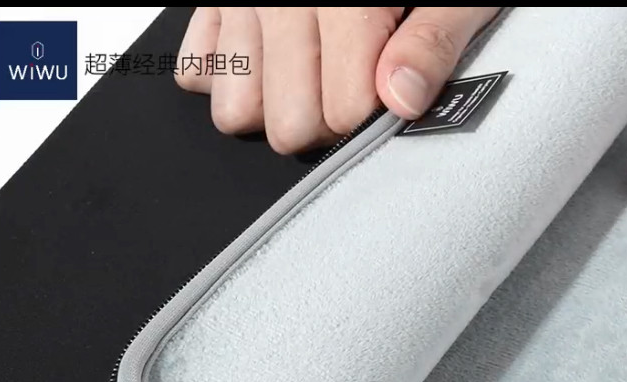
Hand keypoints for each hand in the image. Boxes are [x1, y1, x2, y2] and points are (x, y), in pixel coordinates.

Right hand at [176, 7, 500, 153]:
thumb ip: (431, 43)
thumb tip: (402, 100)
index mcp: (347, 4)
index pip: (342, 113)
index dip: (372, 117)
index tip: (386, 96)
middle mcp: (282, 1)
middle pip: (286, 124)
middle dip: (324, 124)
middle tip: (350, 91)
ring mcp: (241, 2)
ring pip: (235, 110)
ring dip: (274, 107)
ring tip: (310, 77)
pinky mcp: (213, 1)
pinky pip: (195, 71)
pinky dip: (229, 78)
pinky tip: (271, 59)